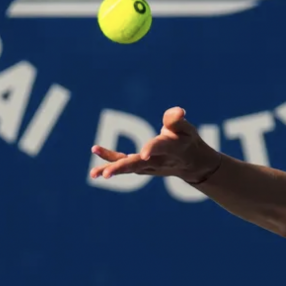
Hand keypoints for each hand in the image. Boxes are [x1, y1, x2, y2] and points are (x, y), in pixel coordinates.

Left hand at [89, 107, 221, 183]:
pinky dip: (109, 160)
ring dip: (110, 169)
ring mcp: (148, 166)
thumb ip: (177, 120)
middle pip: (138, 164)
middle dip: (121, 168)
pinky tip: (95, 150)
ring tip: (93, 174)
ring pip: (128, 168)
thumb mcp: (187, 128)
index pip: (160, 148)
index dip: (151, 149)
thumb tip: (179, 111)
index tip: (143, 154)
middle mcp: (157, 160)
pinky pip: (123, 163)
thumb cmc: (187, 140)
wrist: (191, 164)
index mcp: (171, 148)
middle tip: (106, 175)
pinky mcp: (140, 166)